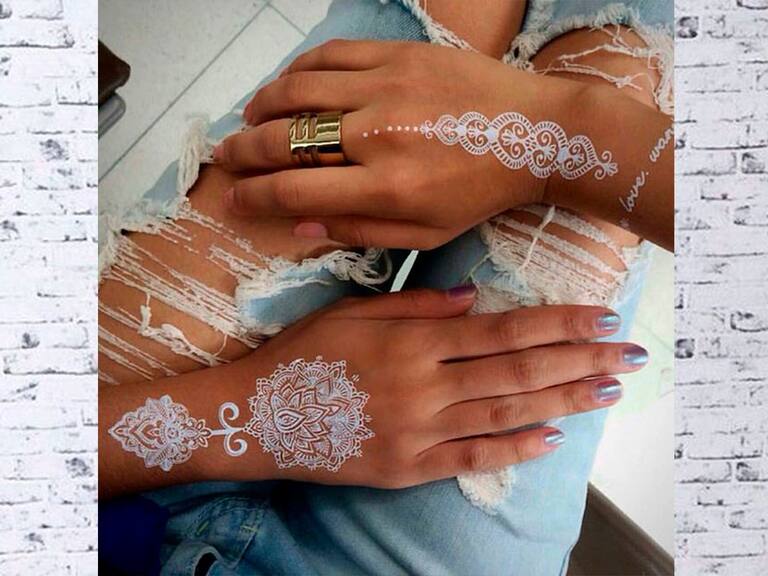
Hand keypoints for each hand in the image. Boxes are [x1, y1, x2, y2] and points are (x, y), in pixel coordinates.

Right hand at [215, 40, 582, 248]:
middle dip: (242, 151)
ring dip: (261, 107)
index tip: (232, 199)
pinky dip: (298, 70)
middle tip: (224, 157)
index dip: (252, 196)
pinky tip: (288, 85)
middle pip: (283, 139)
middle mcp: (376, 134)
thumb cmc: (481, 192)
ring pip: (297, 90)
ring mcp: (386, 86)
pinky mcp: (399, 54)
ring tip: (249, 120)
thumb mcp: (427, 234)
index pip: (292, 191)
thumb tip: (299, 226)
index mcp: (384, 187)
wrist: (538, 133)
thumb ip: (360, 231)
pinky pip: (331, 56)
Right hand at [229, 287, 645, 488]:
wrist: (257, 416)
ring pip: (507, 412)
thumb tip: (475, 299)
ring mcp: (419, 432)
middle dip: (581, 361)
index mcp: (412, 340)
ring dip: (564, 401)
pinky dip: (514, 448)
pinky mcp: (408, 469)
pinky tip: (552, 439)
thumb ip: (416, 304)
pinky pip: (472, 459)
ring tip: (607, 391)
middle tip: (629, 355)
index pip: (504, 328)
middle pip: (519, 370)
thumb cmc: (302, 356)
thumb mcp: (352, 312)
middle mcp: (425, 385)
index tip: (601, 316)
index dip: (558, 323)